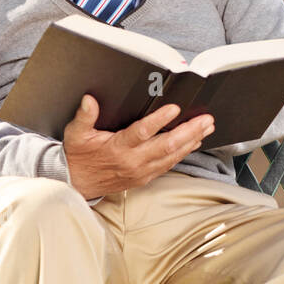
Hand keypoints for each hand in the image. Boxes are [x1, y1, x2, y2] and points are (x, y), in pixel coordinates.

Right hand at [62, 95, 214, 198]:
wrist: (77, 183)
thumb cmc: (79, 156)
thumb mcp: (75, 134)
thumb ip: (84, 116)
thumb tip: (89, 100)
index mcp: (118, 148)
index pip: (142, 132)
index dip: (159, 120)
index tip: (174, 108)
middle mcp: (133, 161)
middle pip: (167, 145)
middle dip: (189, 130)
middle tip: (206, 119)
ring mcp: (141, 171)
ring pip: (172, 156)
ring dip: (192, 141)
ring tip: (207, 127)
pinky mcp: (145, 177)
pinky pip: (169, 164)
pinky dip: (184, 152)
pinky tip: (194, 142)